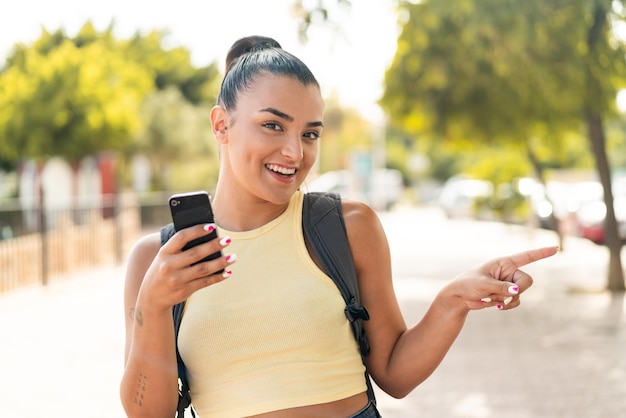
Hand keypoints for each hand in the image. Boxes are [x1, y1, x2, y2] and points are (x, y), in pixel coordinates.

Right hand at [139, 224, 234, 310]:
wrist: (151, 298)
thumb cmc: (162, 271)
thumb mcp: (164, 257)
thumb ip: (180, 248)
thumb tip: (208, 238)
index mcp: (164, 252)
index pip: (181, 237)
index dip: (197, 230)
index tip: (212, 226)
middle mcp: (169, 265)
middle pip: (196, 253)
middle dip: (214, 246)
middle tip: (228, 240)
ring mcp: (177, 280)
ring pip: (203, 269)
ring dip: (221, 263)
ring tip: (233, 257)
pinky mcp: (184, 291)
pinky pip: (205, 282)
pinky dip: (218, 277)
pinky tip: (228, 272)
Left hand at [443, 246, 558, 311]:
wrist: (460, 297)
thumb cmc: (468, 284)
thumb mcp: (484, 284)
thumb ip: (501, 287)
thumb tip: (517, 292)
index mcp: (504, 263)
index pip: (527, 257)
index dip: (542, 252)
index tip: (556, 248)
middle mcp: (509, 272)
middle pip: (526, 281)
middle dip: (515, 290)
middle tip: (500, 294)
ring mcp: (509, 284)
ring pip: (520, 294)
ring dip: (506, 299)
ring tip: (490, 297)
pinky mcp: (506, 295)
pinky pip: (515, 301)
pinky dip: (506, 305)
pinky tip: (494, 305)